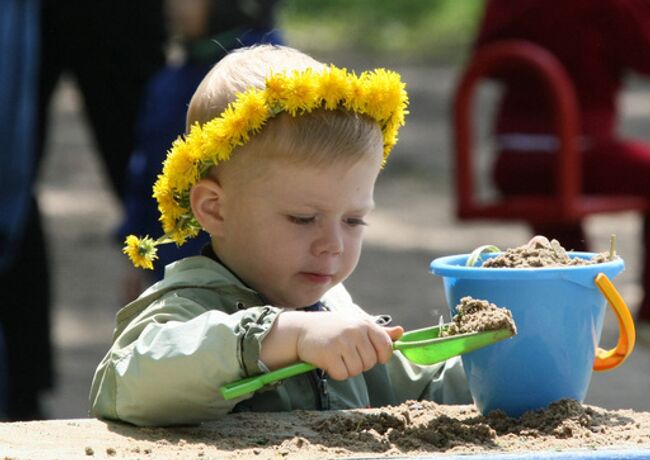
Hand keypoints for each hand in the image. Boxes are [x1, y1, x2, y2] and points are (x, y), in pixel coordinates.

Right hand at [260, 311, 402, 379]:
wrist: (302, 329)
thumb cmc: (333, 327)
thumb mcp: (356, 324)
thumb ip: (379, 331)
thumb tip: (401, 332)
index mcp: (365, 323)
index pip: (386, 347)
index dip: (380, 357)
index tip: (370, 356)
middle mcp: (355, 331)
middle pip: (371, 362)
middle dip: (360, 363)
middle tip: (346, 353)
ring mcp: (341, 342)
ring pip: (357, 370)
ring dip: (347, 369)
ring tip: (337, 356)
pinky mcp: (328, 354)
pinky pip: (342, 375)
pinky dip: (336, 373)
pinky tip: (329, 362)